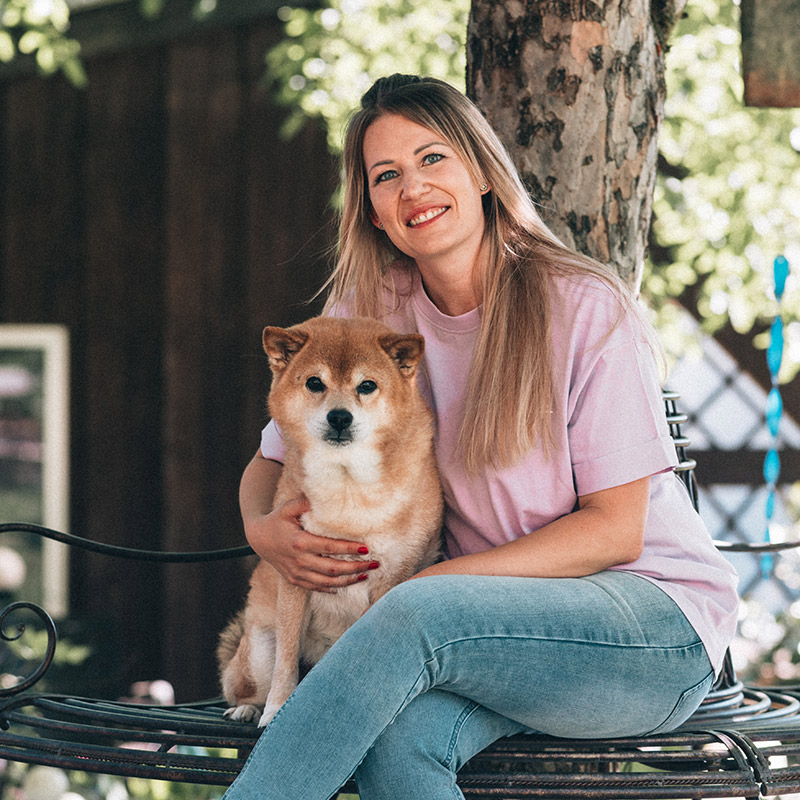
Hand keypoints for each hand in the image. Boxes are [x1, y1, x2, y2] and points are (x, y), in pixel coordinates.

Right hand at [244, 497, 377, 592]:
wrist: (258, 538)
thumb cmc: (277, 520)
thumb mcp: (288, 508)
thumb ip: (306, 503)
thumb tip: (325, 497)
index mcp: (299, 542)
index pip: (330, 548)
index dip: (349, 549)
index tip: (366, 548)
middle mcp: (299, 560)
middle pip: (333, 569)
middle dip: (356, 567)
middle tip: (375, 564)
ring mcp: (297, 573)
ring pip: (327, 582)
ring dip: (348, 581)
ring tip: (365, 575)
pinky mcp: (294, 579)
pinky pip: (316, 588)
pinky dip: (332, 588)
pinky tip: (345, 584)